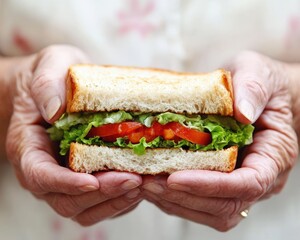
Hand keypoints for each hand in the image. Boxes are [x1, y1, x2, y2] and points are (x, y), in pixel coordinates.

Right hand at [5, 45, 141, 225]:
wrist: (60, 87)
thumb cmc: (54, 75)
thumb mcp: (49, 65)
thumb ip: (47, 84)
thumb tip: (55, 111)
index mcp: (29, 146)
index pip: (40, 175)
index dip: (65, 183)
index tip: (92, 180)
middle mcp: (45, 170)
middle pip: (67, 200)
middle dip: (101, 193)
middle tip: (133, 179)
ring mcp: (66, 179)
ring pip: (85, 208)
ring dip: (115, 200)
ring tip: (143, 183)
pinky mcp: (86, 180)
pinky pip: (101, 202)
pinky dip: (121, 198)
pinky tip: (142, 182)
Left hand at [142, 51, 298, 230]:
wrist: (262, 97)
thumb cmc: (261, 84)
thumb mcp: (259, 74)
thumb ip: (254, 89)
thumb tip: (242, 113)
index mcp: (273, 154)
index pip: (248, 184)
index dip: (211, 184)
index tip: (175, 177)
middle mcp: (260, 178)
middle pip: (225, 206)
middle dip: (184, 196)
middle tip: (148, 182)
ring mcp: (240, 185)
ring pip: (210, 212)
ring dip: (175, 202)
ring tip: (145, 184)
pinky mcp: (222, 185)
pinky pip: (200, 205)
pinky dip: (174, 199)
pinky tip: (153, 184)